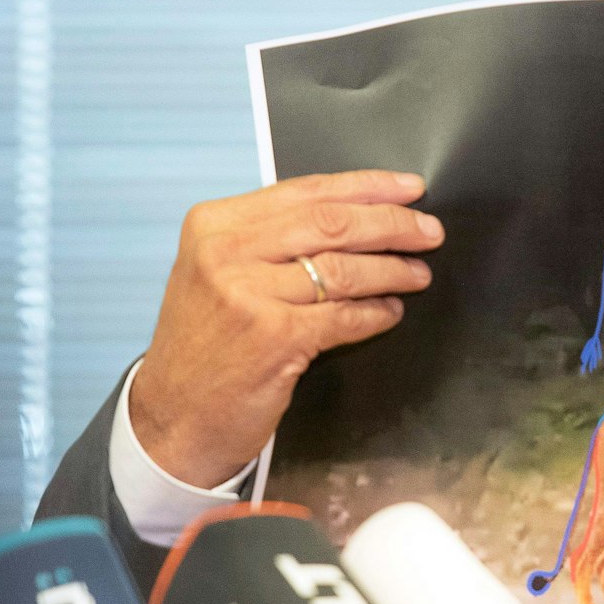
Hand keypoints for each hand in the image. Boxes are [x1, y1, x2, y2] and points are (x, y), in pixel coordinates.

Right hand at [129, 170, 443, 486]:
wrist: (173, 416)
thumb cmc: (206, 342)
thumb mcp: (218, 271)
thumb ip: (272, 238)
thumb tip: (357, 212)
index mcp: (214, 224)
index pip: (307, 191)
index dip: (368, 187)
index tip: (409, 188)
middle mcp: (226, 252)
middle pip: (332, 223)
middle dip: (392, 224)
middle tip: (430, 232)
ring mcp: (248, 295)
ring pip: (344, 269)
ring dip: (392, 271)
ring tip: (417, 273)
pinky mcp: (274, 338)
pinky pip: (344, 316)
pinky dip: (375, 313)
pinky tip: (390, 311)